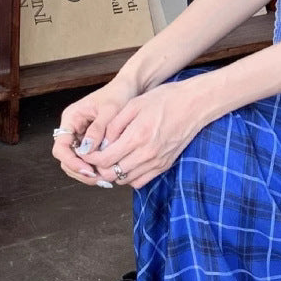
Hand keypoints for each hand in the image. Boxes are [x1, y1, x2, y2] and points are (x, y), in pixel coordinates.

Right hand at [52, 76, 137, 185]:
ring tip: (105, 179)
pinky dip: (95, 167)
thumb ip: (97, 129)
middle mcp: (72, 128)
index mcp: (71, 118)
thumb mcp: (109, 110)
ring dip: (87, 172)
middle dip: (80, 171)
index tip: (88, 169)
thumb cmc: (118, 94)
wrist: (129, 88)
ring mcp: (80, 135)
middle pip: (66, 158)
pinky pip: (88, 158)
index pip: (61, 146)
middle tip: (98, 179)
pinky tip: (108, 172)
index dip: (71, 161)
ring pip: (76, 161)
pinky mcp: (91, 141)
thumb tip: (86, 150)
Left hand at [76, 76, 210, 190]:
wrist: (195, 104)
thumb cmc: (165, 99)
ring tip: (110, 159)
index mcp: (136, 137)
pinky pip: (140, 181)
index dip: (89, 158)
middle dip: (98, 168)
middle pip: (111, 174)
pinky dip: (129, 176)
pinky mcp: (164, 165)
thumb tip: (100, 143)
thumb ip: (114, 125)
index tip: (85, 152)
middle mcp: (146, 154)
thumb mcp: (134, 105)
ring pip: (124, 180)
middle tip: (94, 157)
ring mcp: (157, 162)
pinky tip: (127, 163)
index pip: (103, 160)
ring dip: (113, 173)